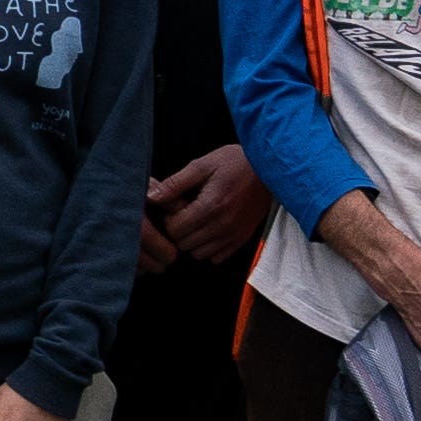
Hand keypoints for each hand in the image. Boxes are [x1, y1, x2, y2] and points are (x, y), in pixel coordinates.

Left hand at [144, 145, 268, 271]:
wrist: (269, 168)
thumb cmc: (234, 162)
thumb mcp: (201, 166)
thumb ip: (175, 184)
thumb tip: (150, 197)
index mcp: (211, 206)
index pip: (174, 229)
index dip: (168, 218)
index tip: (175, 205)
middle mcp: (223, 226)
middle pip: (184, 244)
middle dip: (178, 230)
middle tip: (184, 212)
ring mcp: (234, 235)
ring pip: (198, 254)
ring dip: (192, 240)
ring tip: (197, 220)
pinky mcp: (242, 240)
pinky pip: (216, 257)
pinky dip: (208, 247)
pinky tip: (209, 228)